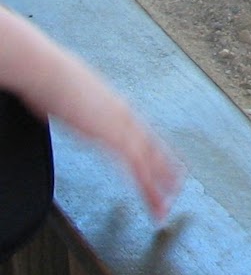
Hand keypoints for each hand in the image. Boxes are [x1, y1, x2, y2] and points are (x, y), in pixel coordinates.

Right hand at [0, 6, 182, 220]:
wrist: (49, 71)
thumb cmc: (52, 79)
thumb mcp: (74, 94)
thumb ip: (81, 104)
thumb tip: (74, 107)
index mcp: (118, 105)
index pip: (144, 132)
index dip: (158, 150)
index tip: (168, 160)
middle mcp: (126, 116)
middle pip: (153, 148)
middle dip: (165, 169)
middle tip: (177, 185)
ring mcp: (122, 127)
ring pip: (149, 162)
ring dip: (158, 185)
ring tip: (166, 203)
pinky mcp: (113, 138)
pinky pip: (136, 167)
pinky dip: (146, 185)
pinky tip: (152, 197)